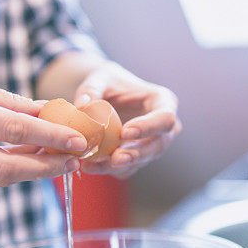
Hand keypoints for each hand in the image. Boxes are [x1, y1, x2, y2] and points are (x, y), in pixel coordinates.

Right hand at [0, 57, 87, 185]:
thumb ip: (6, 100)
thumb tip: (49, 112)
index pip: (10, 129)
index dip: (48, 136)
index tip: (78, 139)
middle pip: (4, 169)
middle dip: (45, 168)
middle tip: (75, 159)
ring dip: (33, 171)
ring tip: (62, 159)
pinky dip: (14, 168)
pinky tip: (34, 158)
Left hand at [74, 62, 180, 177]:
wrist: (105, 96)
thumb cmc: (109, 82)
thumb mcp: (100, 79)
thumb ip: (91, 90)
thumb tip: (82, 105)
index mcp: (164, 102)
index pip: (165, 119)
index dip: (148, 128)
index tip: (125, 132)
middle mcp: (163, 128)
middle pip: (157, 146)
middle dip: (136, 154)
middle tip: (115, 158)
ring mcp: (152, 145)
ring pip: (142, 161)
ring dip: (119, 166)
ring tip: (94, 164)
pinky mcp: (137, 158)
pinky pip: (127, 169)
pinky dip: (109, 169)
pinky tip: (90, 166)